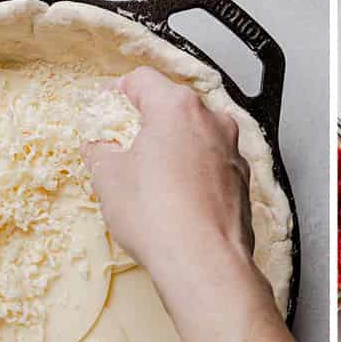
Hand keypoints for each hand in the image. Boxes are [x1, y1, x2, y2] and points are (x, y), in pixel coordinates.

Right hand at [82, 68, 254, 302]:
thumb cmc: (158, 216)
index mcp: (177, 107)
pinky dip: (193, 171)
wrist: (204, 262)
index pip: (142, 80)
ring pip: (195, 135)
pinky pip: (211, 162)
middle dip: (148, 122)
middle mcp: (211, 120)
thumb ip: (100, 152)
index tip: (107, 106)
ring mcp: (232, 149)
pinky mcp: (242, 179)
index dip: (118, 91)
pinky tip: (176, 198)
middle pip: (173, 106)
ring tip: (149, 177)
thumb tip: (98, 148)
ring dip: (173, 147)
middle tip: (124, 145)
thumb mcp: (108, 179)